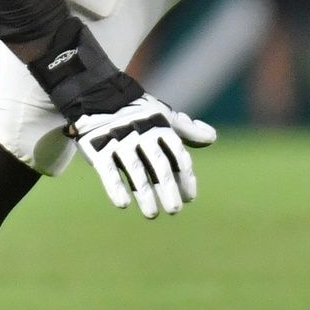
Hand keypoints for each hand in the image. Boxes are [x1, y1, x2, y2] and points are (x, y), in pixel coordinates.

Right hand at [66, 95, 217, 217]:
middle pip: (160, 167)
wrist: (97, 95)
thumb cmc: (137, 111)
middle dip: (169, 189)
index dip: (185, 178)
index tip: (189, 198)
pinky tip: (123, 204)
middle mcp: (142, 135)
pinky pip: (109, 172)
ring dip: (145, 195)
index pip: (178, 156)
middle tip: (175, 210)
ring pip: (136, 172)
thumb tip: (212, 138)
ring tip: (152, 214)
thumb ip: (187, 129)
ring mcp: (120, 142)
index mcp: (160, 127)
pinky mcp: (98, 149)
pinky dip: (116, 188)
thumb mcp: (163, 115)